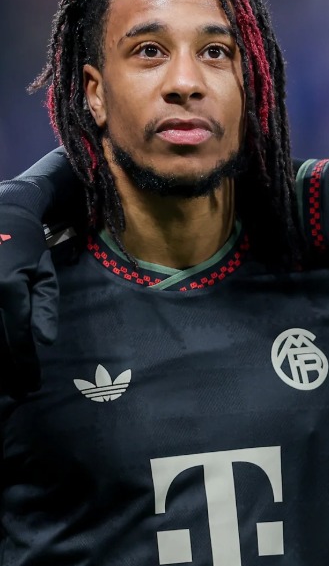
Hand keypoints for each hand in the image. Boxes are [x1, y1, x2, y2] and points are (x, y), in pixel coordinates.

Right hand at [0, 203, 56, 397]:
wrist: (2, 214)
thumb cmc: (25, 246)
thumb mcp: (43, 273)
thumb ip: (46, 307)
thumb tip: (45, 341)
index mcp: (9, 289)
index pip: (18, 337)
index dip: (24, 364)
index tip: (31, 384)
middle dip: (8, 371)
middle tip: (18, 392)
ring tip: (5, 384)